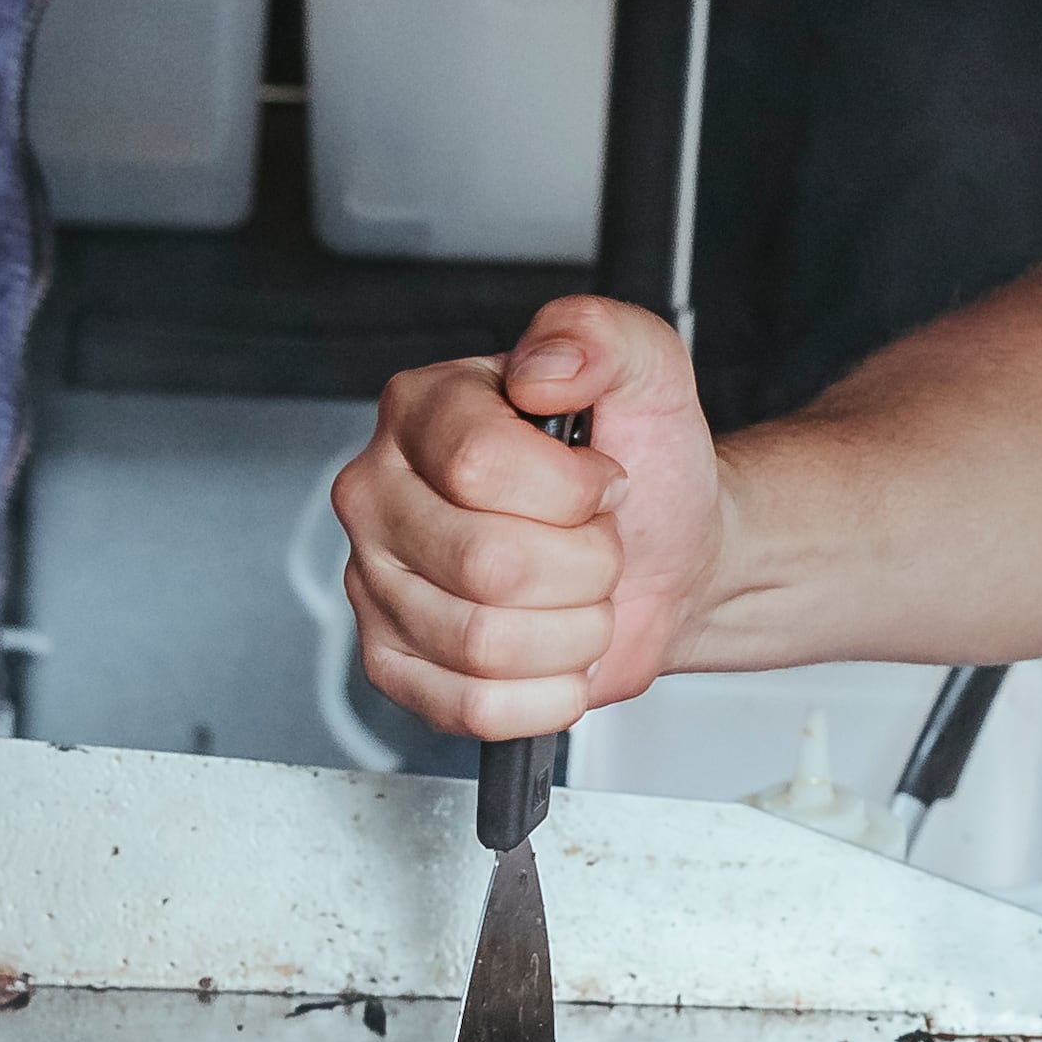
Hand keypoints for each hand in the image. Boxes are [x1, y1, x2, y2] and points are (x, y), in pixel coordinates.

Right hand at [334, 296, 722, 738]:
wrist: (665, 553)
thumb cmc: (643, 466)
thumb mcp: (648, 370)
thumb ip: (601, 337)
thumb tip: (546, 367)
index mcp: (423, 408)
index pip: (479, 465)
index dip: (571, 490)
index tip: (603, 481)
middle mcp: (380, 491)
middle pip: (487, 563)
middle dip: (584, 566)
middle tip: (595, 545)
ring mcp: (376, 582)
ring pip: (484, 641)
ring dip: (572, 630)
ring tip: (577, 595)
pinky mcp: (393, 663)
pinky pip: (469, 705)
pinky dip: (543, 693)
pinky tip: (556, 652)